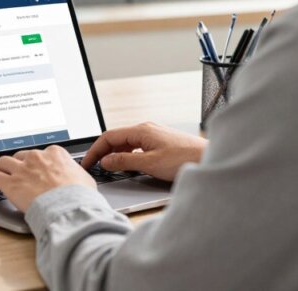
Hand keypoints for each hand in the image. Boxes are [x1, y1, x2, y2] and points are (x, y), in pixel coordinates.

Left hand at [0, 145, 94, 212]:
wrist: (70, 208)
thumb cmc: (80, 197)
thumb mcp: (84, 179)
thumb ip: (75, 174)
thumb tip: (77, 178)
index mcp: (54, 153)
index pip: (40, 154)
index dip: (35, 164)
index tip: (33, 170)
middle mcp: (36, 157)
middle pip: (20, 157)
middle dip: (18, 166)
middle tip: (16, 175)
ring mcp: (22, 169)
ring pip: (2, 163)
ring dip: (0, 170)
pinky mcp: (10, 183)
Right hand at [80, 122, 206, 181]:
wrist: (211, 159)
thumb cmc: (186, 159)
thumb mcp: (149, 163)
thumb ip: (124, 161)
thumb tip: (106, 161)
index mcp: (141, 130)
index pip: (108, 137)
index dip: (94, 150)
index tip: (87, 162)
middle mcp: (147, 129)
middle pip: (116, 138)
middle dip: (102, 152)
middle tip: (93, 166)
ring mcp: (154, 135)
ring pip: (126, 143)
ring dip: (115, 154)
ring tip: (108, 167)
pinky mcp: (161, 143)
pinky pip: (137, 146)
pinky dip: (127, 155)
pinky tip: (128, 165)